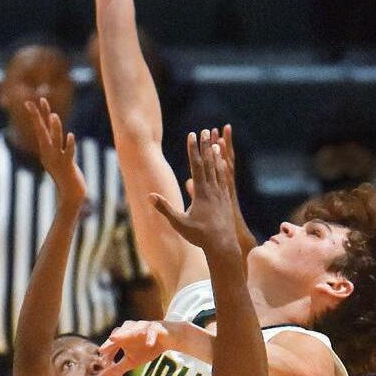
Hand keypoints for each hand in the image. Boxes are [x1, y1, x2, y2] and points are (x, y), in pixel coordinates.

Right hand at [26, 97, 86, 208]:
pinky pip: (68, 153)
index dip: (36, 115)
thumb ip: (55, 144)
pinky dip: (69, 145)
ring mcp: (57, 160)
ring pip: (55, 141)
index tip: (30, 101)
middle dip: (38, 117)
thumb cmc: (66, 175)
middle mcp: (48, 153)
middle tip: (32, 102)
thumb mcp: (57, 157)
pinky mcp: (67, 166)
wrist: (70, 195)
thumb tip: (53, 130)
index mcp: (46, 149)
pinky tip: (71, 136)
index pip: (40, 128)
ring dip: (55, 129)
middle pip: (42, 132)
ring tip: (54, 116)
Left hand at [99, 320, 169, 375]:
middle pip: (119, 333)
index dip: (107, 353)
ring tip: (116, 339)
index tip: (103, 363)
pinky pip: (153, 331)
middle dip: (111, 342)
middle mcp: (131, 329)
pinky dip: (150, 337)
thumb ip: (116, 369)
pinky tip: (148, 343)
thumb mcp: (131, 361)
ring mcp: (144, 327)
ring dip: (126, 333)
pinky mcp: (156, 327)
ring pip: (134, 328)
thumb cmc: (146, 348)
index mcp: (123, 337)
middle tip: (102, 350)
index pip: (112, 344)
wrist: (168, 338)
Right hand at [151, 132, 239, 258]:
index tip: (192, 135)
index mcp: (201, 193)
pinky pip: (224, 178)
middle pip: (209, 162)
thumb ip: (165, 208)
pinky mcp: (226, 199)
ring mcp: (221, 193)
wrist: (223, 245)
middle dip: (206, 145)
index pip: (196, 165)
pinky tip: (224, 162)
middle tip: (205, 130)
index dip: (193, 149)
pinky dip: (223, 168)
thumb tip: (150, 196)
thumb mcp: (179, 223)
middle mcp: (213, 190)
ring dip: (216, 154)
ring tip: (216, 142)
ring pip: (218, 169)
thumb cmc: (199, 236)